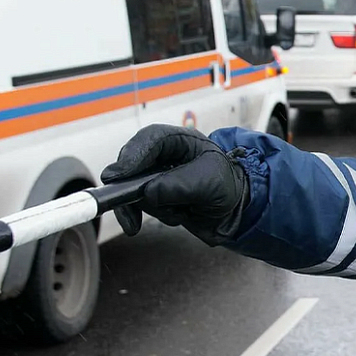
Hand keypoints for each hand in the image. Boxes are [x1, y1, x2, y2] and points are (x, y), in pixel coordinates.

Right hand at [100, 125, 249, 245]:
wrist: (238, 211)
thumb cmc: (228, 186)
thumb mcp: (208, 183)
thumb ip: (177, 186)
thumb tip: (148, 193)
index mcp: (180, 141)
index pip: (149, 140)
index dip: (131, 156)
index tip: (116, 176)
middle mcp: (164, 156)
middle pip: (132, 166)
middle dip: (132, 188)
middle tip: (126, 206)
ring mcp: (158, 177)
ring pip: (136, 191)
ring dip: (156, 206)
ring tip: (183, 210)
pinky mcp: (156, 197)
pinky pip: (144, 207)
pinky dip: (160, 215)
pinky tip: (181, 215)